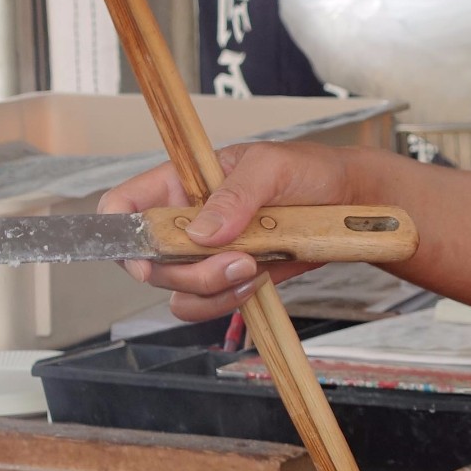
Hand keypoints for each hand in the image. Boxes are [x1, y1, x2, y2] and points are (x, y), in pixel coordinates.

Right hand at [99, 141, 357, 320]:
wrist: (350, 201)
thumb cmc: (309, 170)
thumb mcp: (272, 167)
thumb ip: (235, 194)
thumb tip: (201, 231)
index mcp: (180, 184)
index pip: (123, 208)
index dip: (120, 236)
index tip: (150, 258)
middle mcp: (185, 222)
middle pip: (150, 263)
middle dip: (189, 272)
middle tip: (238, 258)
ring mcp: (207, 254)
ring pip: (179, 291)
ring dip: (212, 290)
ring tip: (254, 268)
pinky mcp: (231, 277)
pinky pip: (210, 303)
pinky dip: (230, 300)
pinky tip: (260, 278)